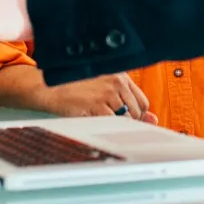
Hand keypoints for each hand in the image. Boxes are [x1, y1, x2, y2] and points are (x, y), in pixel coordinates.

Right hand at [35, 73, 157, 124]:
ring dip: (116, 126)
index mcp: (120, 75)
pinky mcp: (96, 105)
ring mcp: (106, 93)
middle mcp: (116, 82)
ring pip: (126, 120)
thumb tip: (154, 120)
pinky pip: (112, 124)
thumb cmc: (75, 87)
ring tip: (99, 120)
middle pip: (137, 112)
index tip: (127, 120)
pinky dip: (106, 128)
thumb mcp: (104, 88)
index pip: (142, 102)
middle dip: (127, 122)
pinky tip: (94, 122)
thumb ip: (128, 101)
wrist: (49, 88)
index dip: (137, 115)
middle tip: (110, 122)